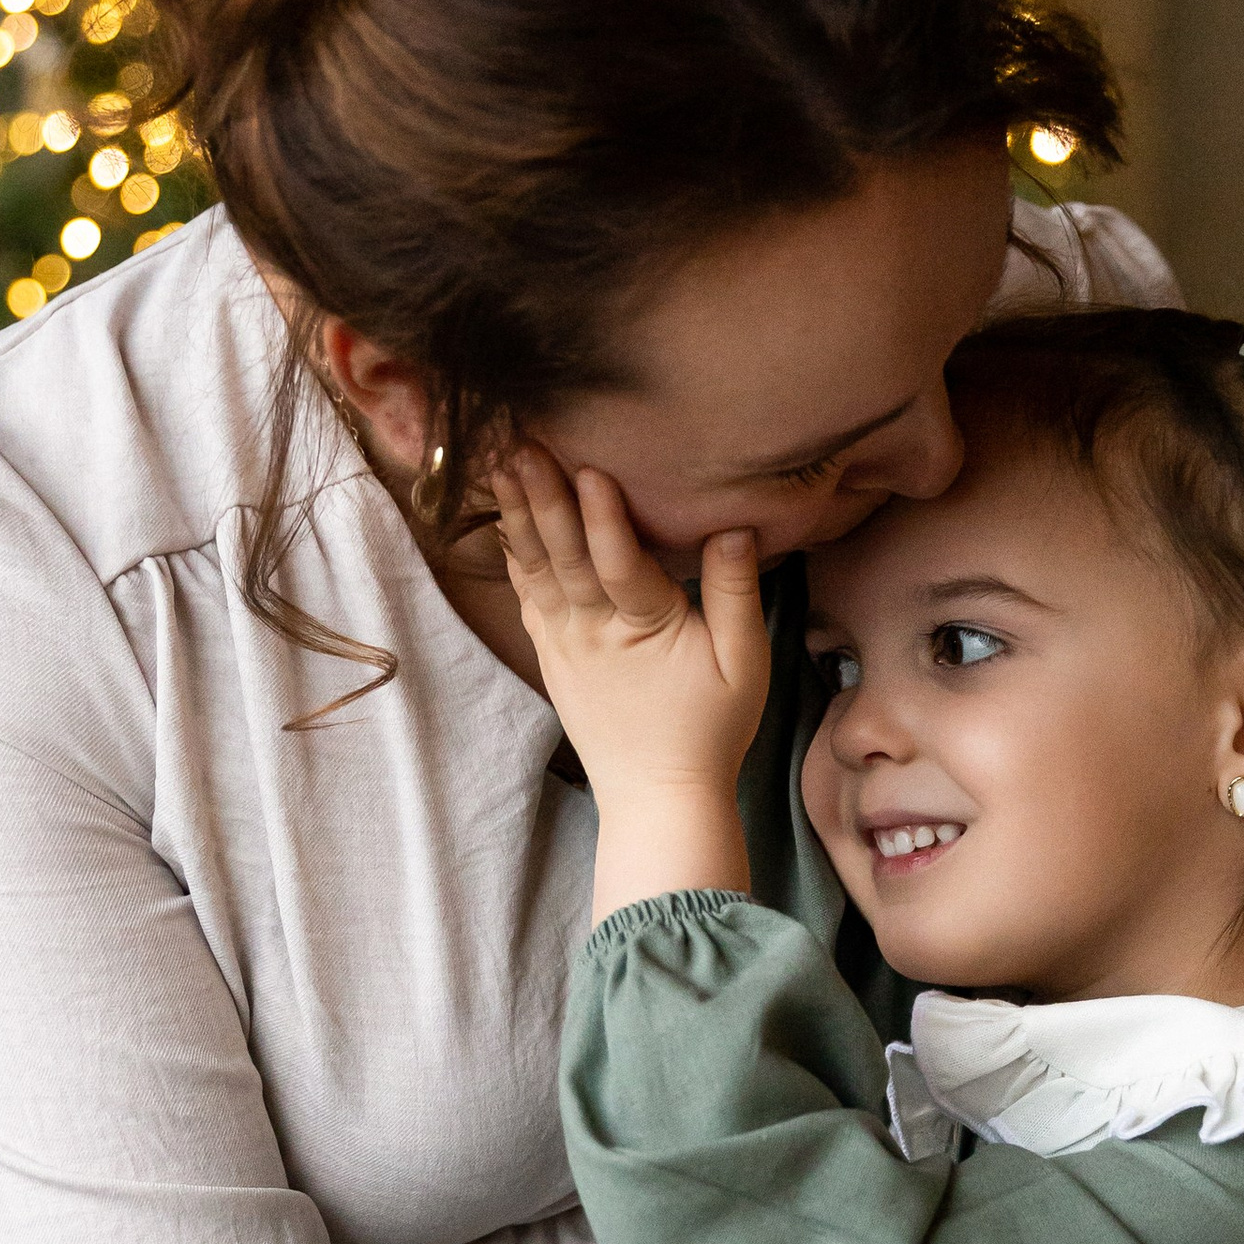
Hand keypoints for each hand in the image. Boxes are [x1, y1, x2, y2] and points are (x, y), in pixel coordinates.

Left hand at [493, 444, 768, 915]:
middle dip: (543, 498)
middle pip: (564, 557)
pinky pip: (525, 596)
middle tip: (523, 446)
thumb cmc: (709, 730)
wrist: (657, 796)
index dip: (604, 516)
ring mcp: (563, 644)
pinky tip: (501, 522)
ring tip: (499, 466)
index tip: (589, 466)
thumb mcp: (744, 663)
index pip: (619, 564)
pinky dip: (513, 556)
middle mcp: (592, 632)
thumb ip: (737, 593)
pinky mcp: (550, 655)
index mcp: (644, 628)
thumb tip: (734, 527)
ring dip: (518, 517)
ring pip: (535, 570)